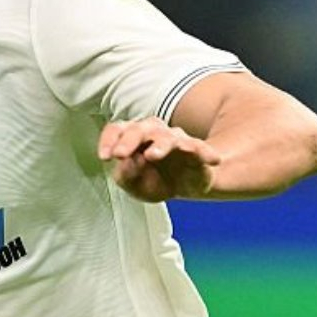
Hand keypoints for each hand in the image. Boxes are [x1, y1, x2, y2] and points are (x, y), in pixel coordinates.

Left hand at [98, 117, 220, 201]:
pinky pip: (198, 147)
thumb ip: (126, 176)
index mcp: (131, 138)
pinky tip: (211, 159)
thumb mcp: (134, 185)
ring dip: (159, 145)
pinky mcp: (195, 149)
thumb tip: (128, 164)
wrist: (184, 187)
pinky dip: (204, 152)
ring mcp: (174, 139)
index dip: (108, 141)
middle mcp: (151, 132)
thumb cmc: (154, 180)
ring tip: (152, 155)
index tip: (104, 157)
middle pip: (138, 129)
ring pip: (166, 136)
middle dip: (128, 141)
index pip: (116, 130)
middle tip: (120, 154)